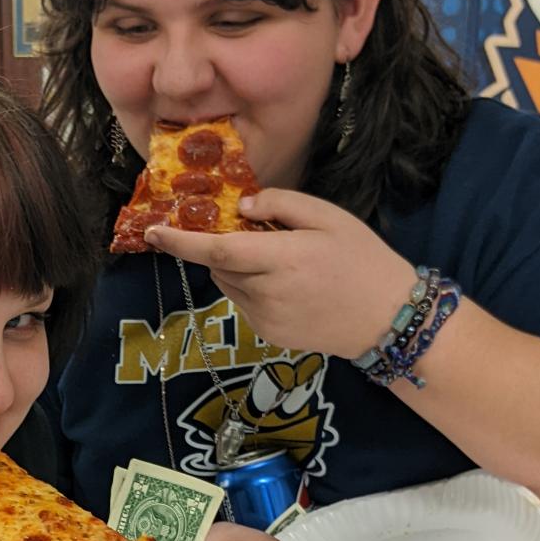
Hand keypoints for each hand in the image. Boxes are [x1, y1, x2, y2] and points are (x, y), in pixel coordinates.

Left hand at [145, 190, 417, 357]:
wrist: (387, 318)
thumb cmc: (363, 259)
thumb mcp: (330, 217)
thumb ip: (283, 205)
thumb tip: (243, 208)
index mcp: (283, 259)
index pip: (217, 251)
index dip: (180, 242)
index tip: (152, 231)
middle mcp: (267, 293)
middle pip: (219, 266)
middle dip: (221, 246)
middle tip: (253, 233)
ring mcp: (266, 319)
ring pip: (228, 285)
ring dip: (236, 267)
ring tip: (279, 259)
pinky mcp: (269, 335)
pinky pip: (244, 303)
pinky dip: (251, 287)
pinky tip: (287, 285)